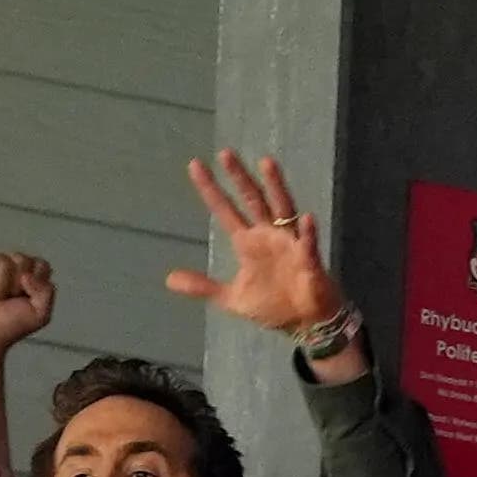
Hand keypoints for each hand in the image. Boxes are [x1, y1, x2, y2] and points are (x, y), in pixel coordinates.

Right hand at [0, 253, 55, 357]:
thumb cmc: (7, 326)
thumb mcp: (40, 314)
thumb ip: (46, 291)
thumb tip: (25, 275)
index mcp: (24, 272)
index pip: (41, 265)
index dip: (36, 285)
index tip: (23, 300)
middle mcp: (5, 263)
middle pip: (23, 260)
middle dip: (17, 286)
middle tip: (4, 301)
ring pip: (3, 263)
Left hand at [165, 152, 344, 333]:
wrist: (304, 323)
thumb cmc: (273, 305)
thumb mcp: (232, 298)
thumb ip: (203, 286)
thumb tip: (168, 279)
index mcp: (248, 242)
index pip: (225, 210)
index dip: (211, 189)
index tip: (195, 166)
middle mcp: (268, 235)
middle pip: (252, 199)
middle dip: (239, 178)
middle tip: (225, 153)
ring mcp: (289, 243)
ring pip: (282, 208)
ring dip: (275, 187)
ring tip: (266, 163)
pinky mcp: (308, 260)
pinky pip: (308, 244)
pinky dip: (307, 232)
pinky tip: (307, 218)